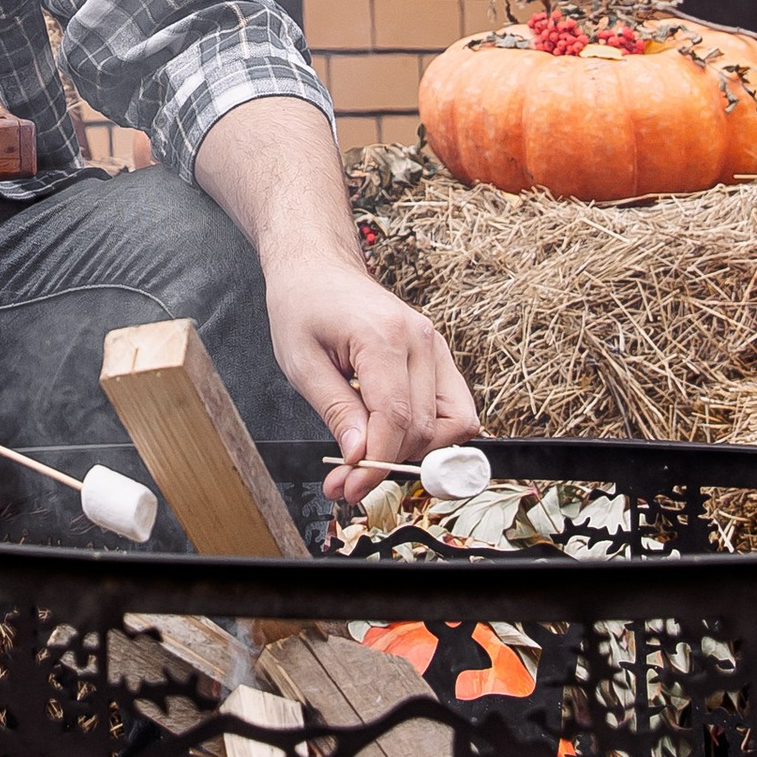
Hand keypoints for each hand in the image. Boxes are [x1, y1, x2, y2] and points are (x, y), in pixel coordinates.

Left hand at [266, 255, 477, 504]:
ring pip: (454, 422)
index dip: (376, 464)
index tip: (349, 489)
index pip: (396, 419)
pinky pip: (453, 407)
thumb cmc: (304, 306)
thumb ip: (336, 412)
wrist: (318, 268)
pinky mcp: (437, 355)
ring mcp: (435, 346)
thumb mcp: (301, 363)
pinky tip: (392, 438)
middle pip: (427, 427)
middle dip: (390, 464)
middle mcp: (421, 340)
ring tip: (372, 459)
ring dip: (417, 452)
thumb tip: (359, 458)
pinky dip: (430, 432)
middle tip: (347, 483)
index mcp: (385, 337)